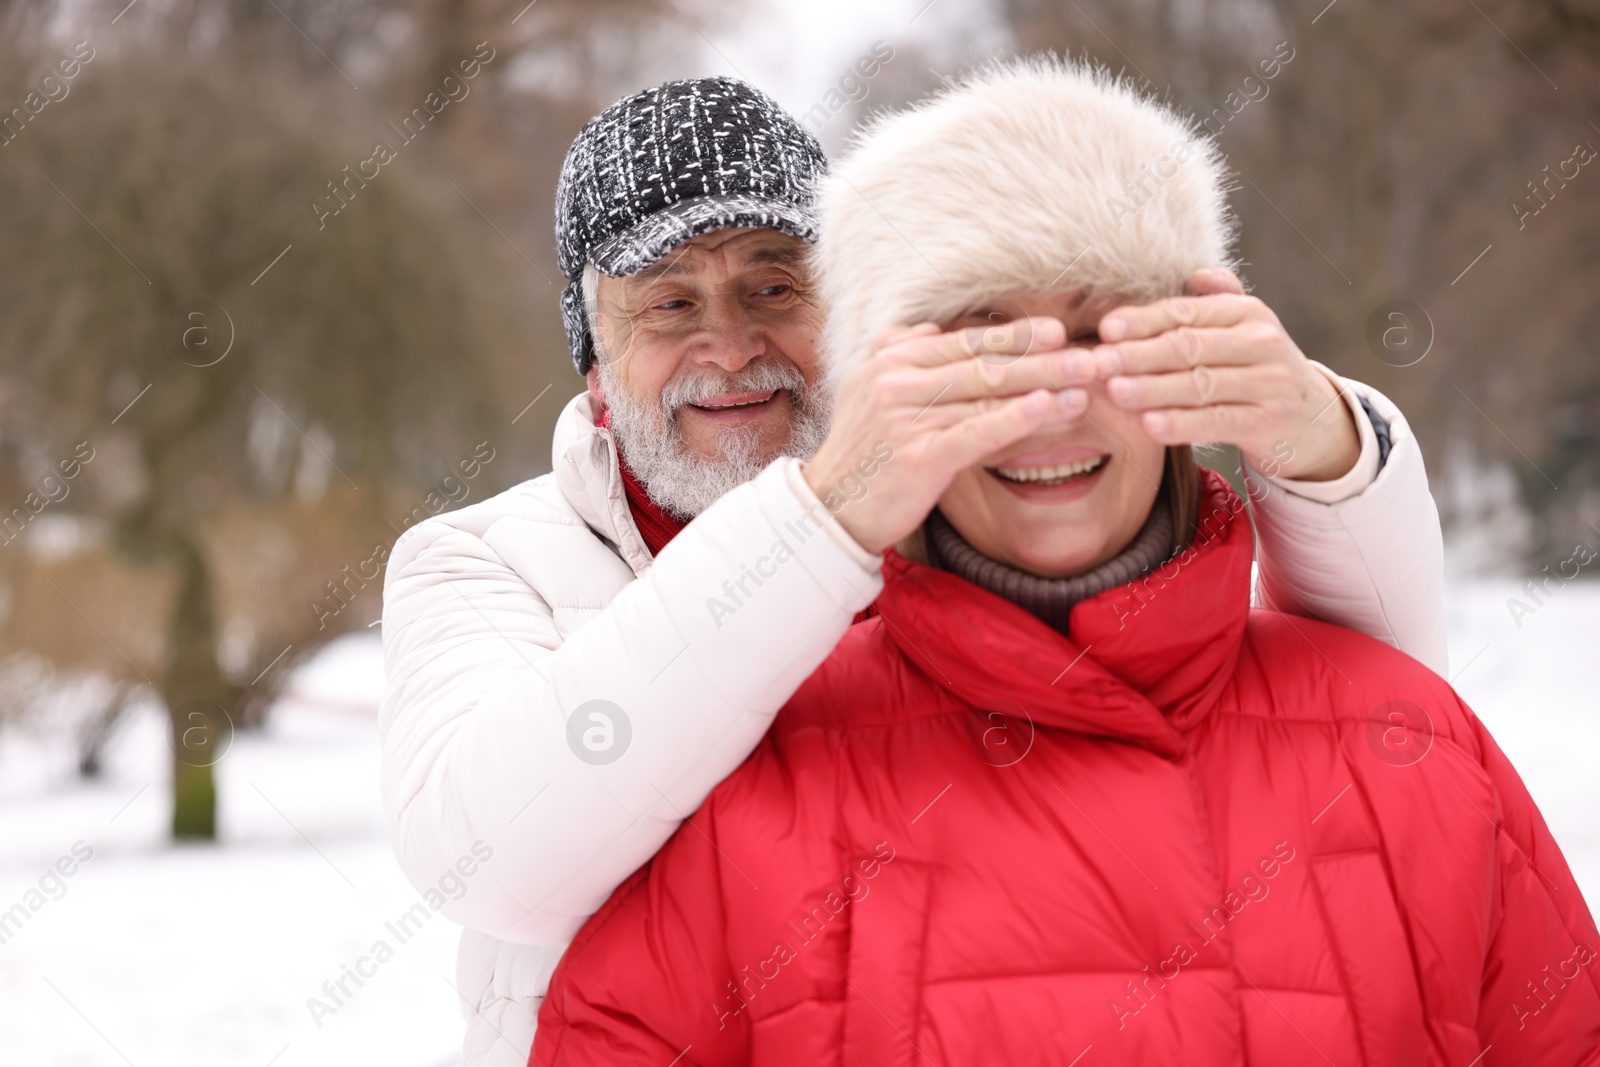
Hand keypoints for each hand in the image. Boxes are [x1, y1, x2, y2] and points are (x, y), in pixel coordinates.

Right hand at [803, 318, 1089, 554]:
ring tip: (1087, 384)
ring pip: (988, 393)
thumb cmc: (861, 456)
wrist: (830, 511)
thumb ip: (896, 355)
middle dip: (1042, 357)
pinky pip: (979, 430)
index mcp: (889, 361)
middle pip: (984, 362)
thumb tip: (928, 330)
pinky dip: (1018, 417)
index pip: (963, 341)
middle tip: (1090, 353)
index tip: (1056, 330)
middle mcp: (897, 382)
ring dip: (1044, 385)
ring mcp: (907, 418)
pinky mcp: (921, 456)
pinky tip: (1052, 409)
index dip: (1013, 335)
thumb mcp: (866, 393)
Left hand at [1090, 268, 1359, 481]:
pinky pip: (1217, 421)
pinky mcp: (1269, 421)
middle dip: (1138, 354)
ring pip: (1199, 384)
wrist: (1315, 419)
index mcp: (1246, 312)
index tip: (1106, 329)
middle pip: (1188, 346)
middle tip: (1098, 363)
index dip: (1144, 320)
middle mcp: (1260, 342)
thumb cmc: (1258, 370)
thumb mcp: (1244, 330)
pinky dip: (1181, 424)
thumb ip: (1216, 301)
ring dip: (1152, 389)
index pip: (1187, 312)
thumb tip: (1192, 274)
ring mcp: (1268, 382)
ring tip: (1114, 392)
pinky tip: (1149, 426)